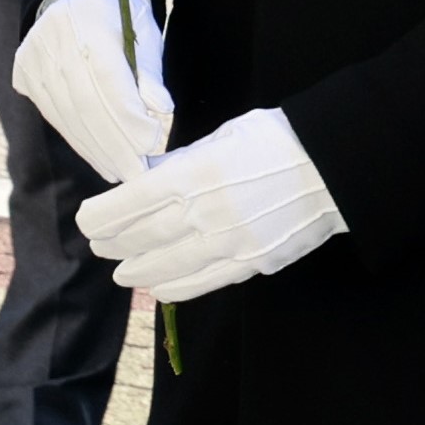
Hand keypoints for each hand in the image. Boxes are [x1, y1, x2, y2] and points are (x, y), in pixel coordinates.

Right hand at [11, 0, 173, 186]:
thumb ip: (151, 72)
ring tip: (122, 172)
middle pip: (84, 101)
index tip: (151, 144)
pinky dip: (79, 140)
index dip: (128, 114)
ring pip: (67, 113)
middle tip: (138, 172)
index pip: (106, 75)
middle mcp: (53, 37)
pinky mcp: (24, 73)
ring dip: (96, 148)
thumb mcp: (145, 34)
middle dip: (114, 142)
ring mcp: (33, 56)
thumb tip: (161, 109)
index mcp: (88, 17)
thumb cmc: (121, 18)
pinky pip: (54, 114)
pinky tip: (100, 158)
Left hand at [76, 106, 344, 300]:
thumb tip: (147, 180)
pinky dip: (175, 288)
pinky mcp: (253, 262)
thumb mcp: (222, 136)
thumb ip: (182, 162)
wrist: (336, 165)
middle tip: (100, 246)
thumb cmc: (278, 139)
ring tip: (122, 272)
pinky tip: (159, 288)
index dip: (101, 216)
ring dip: (138, 270)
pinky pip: (204, 282)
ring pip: (168, 266)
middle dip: (114, 244)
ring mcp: (231, 242)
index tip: (87, 219)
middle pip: (143, 237)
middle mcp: (207, 213)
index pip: (130, 203)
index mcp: (195, 174)